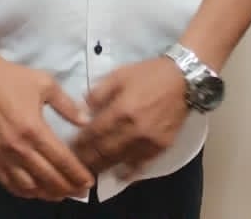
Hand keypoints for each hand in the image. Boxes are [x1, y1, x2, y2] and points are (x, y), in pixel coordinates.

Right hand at [0, 52, 94, 200]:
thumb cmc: (12, 78)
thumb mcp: (45, 84)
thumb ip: (67, 105)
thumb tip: (85, 121)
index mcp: (34, 128)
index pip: (61, 160)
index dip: (77, 174)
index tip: (89, 182)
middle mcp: (18, 146)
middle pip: (47, 177)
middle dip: (67, 188)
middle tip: (81, 192)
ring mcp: (2, 153)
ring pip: (27, 185)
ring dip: (46, 193)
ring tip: (60, 194)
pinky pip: (7, 180)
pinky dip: (22, 190)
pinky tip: (34, 191)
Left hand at [71, 57, 188, 176]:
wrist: (183, 81)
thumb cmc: (148, 75)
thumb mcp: (118, 75)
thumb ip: (97, 93)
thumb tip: (82, 111)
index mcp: (120, 110)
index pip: (93, 134)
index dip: (79, 143)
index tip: (68, 148)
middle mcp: (133, 130)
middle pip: (104, 151)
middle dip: (87, 159)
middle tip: (74, 164)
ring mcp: (148, 141)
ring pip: (120, 160)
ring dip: (103, 168)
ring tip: (89, 172)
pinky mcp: (161, 147)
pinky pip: (141, 165)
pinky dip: (128, 172)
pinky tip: (118, 176)